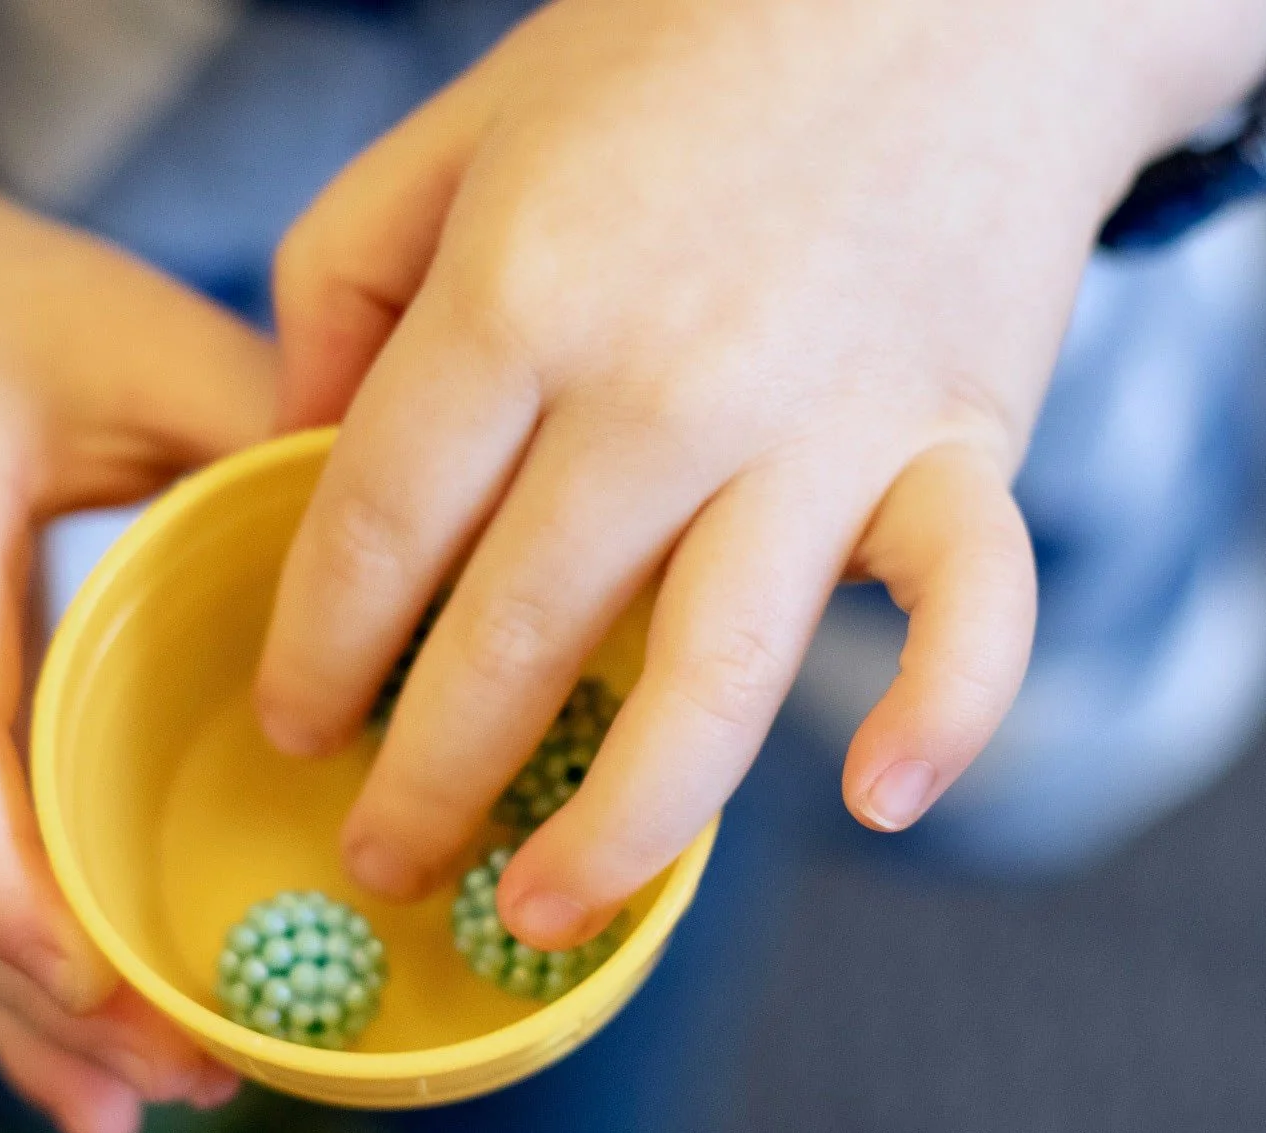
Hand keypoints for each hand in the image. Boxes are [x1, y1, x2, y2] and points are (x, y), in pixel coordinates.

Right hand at [0, 137, 273, 1132]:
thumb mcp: (120, 340)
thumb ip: (246, 427)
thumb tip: (411, 545)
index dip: (9, 878)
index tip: (107, 979)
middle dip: (52, 987)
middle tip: (196, 1079)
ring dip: (28, 1012)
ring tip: (146, 1114)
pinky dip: (0, 974)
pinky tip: (74, 1078)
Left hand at [254, 0, 1265, 946]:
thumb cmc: (676, 54)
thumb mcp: (458, 133)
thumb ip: (344, 287)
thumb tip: (294, 454)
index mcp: (517, 295)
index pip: (378, 531)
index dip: (317, 651)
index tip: (295, 725)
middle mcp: (664, 383)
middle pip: (511, 642)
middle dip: (426, 781)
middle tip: (379, 859)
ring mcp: (825, 426)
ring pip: (708, 683)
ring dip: (615, 831)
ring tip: (538, 914)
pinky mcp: (963, 444)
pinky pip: (971, 611)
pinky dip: (944, 715)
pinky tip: (873, 799)